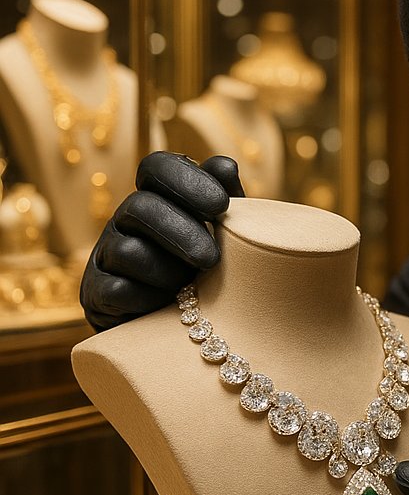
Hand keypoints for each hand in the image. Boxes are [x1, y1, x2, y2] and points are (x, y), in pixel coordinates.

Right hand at [80, 152, 244, 330]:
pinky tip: (171, 308)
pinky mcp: (97, 293)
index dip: (186, 180)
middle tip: (212, 259)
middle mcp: (126, 221)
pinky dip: (149, 299)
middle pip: (140, 207)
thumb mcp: (225, 235)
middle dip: (181, 232)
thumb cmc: (210, 272)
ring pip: (128, 252)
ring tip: (191, 289)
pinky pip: (117, 290)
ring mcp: (106, 255)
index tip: (222, 204)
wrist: (186, 329)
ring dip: (168, 273)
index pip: (157, 167)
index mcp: (158, 199)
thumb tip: (224, 165)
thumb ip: (225, 200)